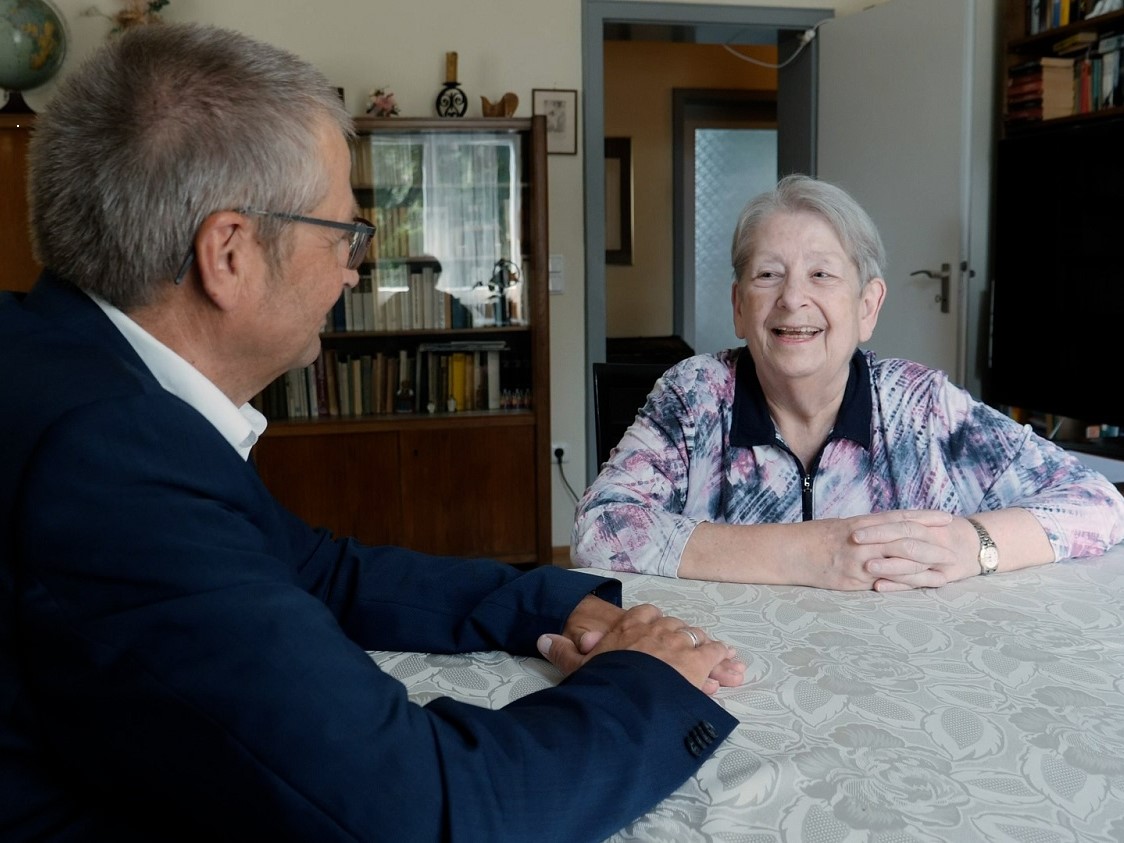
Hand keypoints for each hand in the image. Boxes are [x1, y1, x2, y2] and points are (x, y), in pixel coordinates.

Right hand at [542, 603, 744, 694]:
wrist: (626, 689)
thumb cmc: (603, 679)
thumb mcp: (577, 664)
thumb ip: (562, 650)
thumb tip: (541, 638)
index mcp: (630, 625)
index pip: (645, 614)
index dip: (652, 623)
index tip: (654, 630)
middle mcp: (657, 628)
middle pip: (673, 624)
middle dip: (679, 635)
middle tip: (684, 647)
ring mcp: (678, 642)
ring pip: (694, 635)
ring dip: (701, 643)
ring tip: (709, 653)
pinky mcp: (697, 661)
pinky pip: (713, 651)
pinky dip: (720, 655)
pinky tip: (726, 660)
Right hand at [801, 510, 956, 590]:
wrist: (788, 553)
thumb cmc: (813, 539)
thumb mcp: (842, 527)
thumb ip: (867, 530)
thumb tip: (888, 530)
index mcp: (862, 523)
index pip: (900, 518)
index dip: (926, 518)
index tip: (947, 518)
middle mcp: (863, 540)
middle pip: (906, 539)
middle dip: (932, 546)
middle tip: (953, 551)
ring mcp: (859, 561)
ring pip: (899, 562)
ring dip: (925, 568)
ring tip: (946, 572)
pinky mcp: (853, 581)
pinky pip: (884, 582)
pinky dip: (905, 584)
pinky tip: (920, 587)